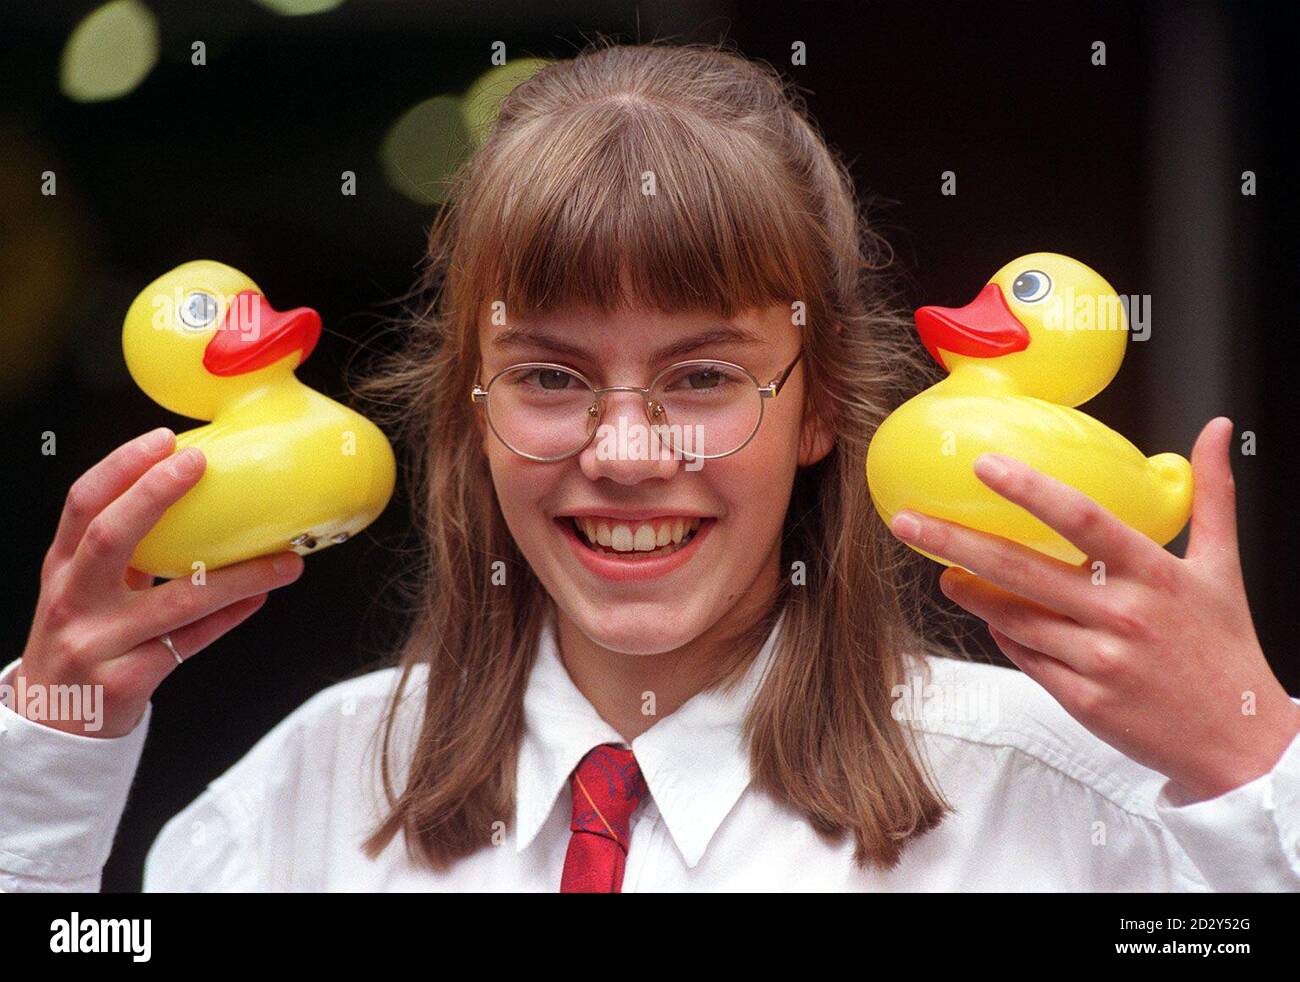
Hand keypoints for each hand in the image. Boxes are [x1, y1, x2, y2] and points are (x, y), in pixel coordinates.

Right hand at [11, 428, 304, 737]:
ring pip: (177, 599)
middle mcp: (73, 601)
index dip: (119, 467)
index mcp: (62, 568)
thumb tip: (191, 496)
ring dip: (239, 574)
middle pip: (110, 537)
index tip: (162, 439)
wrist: (53, 723)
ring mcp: (97, 643)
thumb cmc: (82, 640)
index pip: (81, 504)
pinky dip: (230, 616)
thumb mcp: (84, 589)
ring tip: (284, 559)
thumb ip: (124, 550)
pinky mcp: (127, 680)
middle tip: (202, 465)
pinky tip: (260, 596)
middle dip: (155, 495)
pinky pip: (191, 642)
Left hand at [889, 417, 1299, 802]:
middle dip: (957, 542)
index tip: (984, 465)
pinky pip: (1026, 657)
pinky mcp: (1083, 700)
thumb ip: (1212, 495)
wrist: (1239, 741)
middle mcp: (1123, 616)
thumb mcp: (1223, 567)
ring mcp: (1099, 661)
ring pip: (1014, 617)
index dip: (1029, 490)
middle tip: (910, 521)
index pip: (1083, 519)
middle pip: (1023, 569)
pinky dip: (1004, 633)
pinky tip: (991, 616)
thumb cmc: (1224, 648)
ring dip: (971, 592)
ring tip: (945, 571)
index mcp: (1155, 574)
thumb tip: (1214, 429)